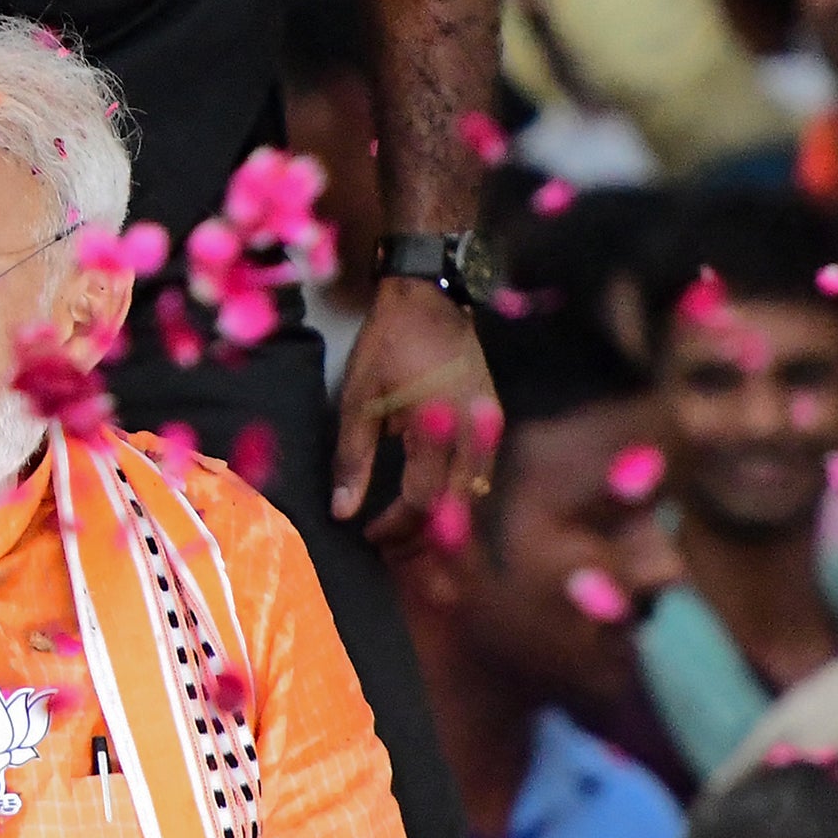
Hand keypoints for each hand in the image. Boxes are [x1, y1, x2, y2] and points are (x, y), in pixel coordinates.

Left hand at [333, 279, 501, 546]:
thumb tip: (342, 512)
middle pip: (455, 508)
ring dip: (441, 519)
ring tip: (406, 527)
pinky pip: (481, 471)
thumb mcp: (358, 398)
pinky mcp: (494, 417)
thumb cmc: (388, 342)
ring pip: (473, 494)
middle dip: (421, 534)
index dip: (396, 528)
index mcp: (436, 426)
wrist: (430, 294)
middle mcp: (473, 431)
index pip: (422, 501)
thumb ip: (352, 458)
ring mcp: (489, 425)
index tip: (368, 535)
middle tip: (388, 543)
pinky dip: (456, 493)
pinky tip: (432, 499)